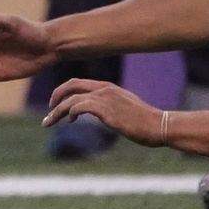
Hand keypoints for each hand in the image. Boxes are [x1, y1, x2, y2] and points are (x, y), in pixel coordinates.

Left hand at [42, 78, 164, 144]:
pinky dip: (70, 112)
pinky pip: (79, 106)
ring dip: (57, 110)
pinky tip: (69, 120)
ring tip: (49, 121)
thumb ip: (112, 107)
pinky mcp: (105, 109)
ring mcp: (105, 97)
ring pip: (72, 99)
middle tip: (48, 109)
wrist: (159, 125)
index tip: (57, 103)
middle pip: (72, 85)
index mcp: (109, 87)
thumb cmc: (145, 122)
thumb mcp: (125, 109)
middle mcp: (105, 88)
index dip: (65, 91)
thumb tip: (103, 115)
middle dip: (56, 95)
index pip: (80, 83)